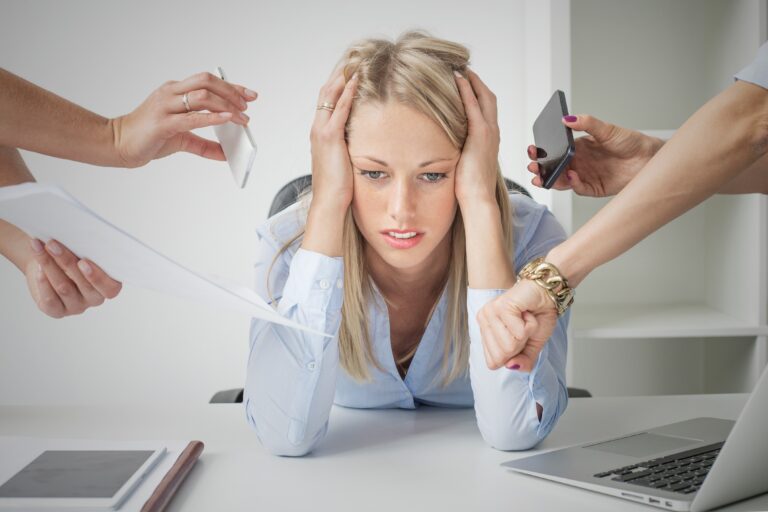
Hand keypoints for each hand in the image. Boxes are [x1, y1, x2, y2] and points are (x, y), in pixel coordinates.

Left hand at [24, 238, 120, 317]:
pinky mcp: (57, 311)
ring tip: (39, 248)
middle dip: (66, 261)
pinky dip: (43, 282)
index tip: (83, 261)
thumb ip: (87, 251)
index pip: (110, 288)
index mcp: (108, 286)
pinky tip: (38, 268)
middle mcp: (94, 299)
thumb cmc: (73, 255)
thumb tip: (77, 239)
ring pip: (64, 288)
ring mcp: (76, 307)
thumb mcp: (83, 252)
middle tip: (53, 245)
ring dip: (50, 266)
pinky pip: (50, 300)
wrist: (50, 262)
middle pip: (84, 285)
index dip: (98, 277)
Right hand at [111, 72, 257, 167]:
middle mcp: (170, 94)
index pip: (208, 81)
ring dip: (226, 105)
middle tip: (247, 106)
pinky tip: (227, 119)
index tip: (250, 94)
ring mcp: (165, 106)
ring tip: (241, 118)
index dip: (232, 86)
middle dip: (231, 92)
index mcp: (174, 91)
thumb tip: (225, 155)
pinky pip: (192, 117)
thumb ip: (204, 146)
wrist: (118, 144)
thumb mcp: (181, 139)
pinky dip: (213, 118)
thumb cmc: (147, 137)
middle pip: (207, 81)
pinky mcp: (163, 123)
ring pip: (202, 96)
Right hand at [308, 67, 357, 209]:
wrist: (329, 201)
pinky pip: (340, 109)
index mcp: (319, 134)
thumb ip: (346, 147)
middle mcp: (317, 129)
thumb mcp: (342, 161)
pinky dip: (348, 93)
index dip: (337, 84)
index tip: (349, 71)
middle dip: (339, 74)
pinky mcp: (329, 137)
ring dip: (343, 78)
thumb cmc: (337, 186)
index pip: (326, 101)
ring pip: (330, 96)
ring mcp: (321, 131)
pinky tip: (357, 82)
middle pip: (326, 92)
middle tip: (353, 60)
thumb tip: (359, 141)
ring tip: (356, 63)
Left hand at [453, 69, 499, 206]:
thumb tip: (445, 147)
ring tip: (459, 69)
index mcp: (490, 139)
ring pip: (483, 97)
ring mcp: (489, 132)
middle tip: (463, 69)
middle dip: (476, 82)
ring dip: (472, 81)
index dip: (478, 94)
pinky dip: (466, 90)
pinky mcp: (480, 134)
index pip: (486, 109)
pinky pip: (474, 106)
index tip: (466, 83)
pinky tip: (457, 79)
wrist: (478, 198)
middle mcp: (493, 132)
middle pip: (488, 98)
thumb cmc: (468, 187)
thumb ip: (460, 150)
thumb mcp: (464, 162)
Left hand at [476, 278, 557, 371]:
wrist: (548, 294)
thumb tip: (511, 366)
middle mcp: (483, 321)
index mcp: (485, 331)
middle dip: (519, 346)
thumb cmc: (538, 317)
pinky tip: (527, 312)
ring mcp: (490, 313)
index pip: (492, 362)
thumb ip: (523, 361)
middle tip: (523, 327)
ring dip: (526, 334)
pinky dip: (531, 325)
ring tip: (525, 318)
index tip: (519, 338)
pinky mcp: (500, 307)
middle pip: (500, 357)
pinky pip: (519, 333)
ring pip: (509, 346)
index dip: (512, 356)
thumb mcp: (532, 346)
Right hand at [527, 115, 663, 196]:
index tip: (533, 150)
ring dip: (552, 180)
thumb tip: (567, 118)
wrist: (649, 158)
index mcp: (578, 148)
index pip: (555, 152)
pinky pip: (579, 189)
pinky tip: (572, 177)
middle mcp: (580, 163)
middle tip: (534, 167)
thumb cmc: (630, 142)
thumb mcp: (607, 129)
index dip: (542, 153)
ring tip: (544, 178)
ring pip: (563, 181)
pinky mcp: (595, 188)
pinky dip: (573, 185)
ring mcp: (586, 176)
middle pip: (555, 169)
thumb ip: (586, 123)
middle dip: (541, 169)